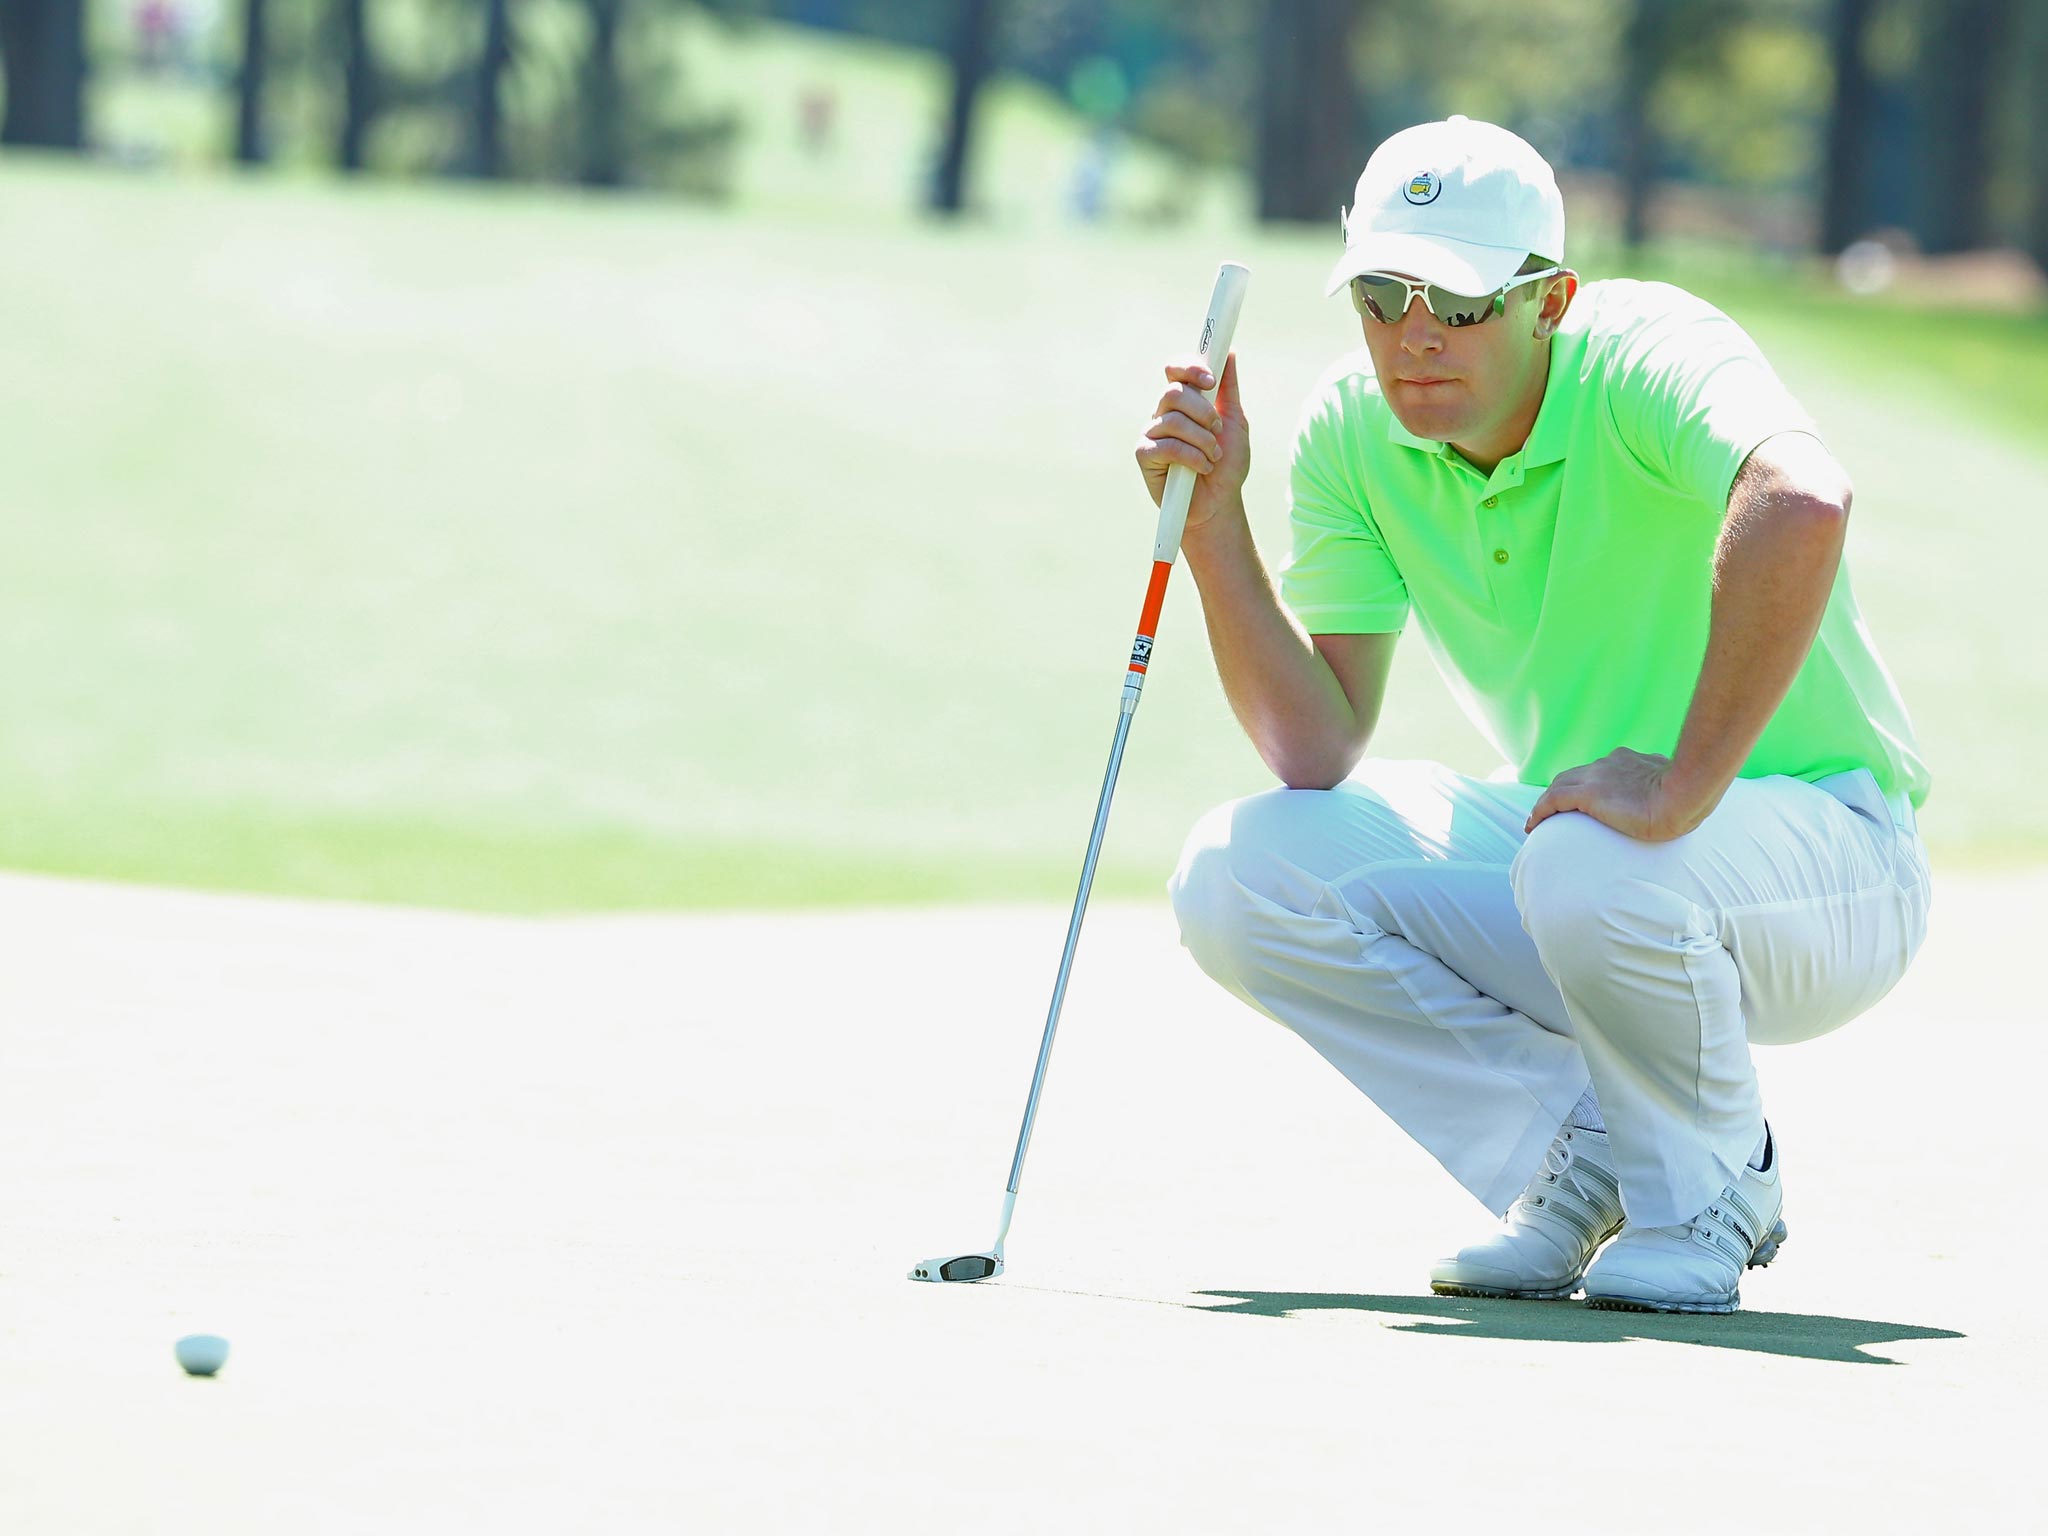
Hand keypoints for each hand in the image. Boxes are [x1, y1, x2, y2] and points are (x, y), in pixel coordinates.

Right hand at [1133, 352, 1249, 533]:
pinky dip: (1192, 457)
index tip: (1211, 380)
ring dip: (1203, 440)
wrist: (1219, 503)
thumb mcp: (1236, 423)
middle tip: (1218, 429)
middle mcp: (1164, 413)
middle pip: (1174, 392)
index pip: (1176, 369)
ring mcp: (1152, 432)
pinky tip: (1202, 468)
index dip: (1190, 368)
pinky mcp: (1144, 454)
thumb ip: (1229, 390)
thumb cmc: (1227, 465)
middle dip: (1203, 411)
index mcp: (1184, 401)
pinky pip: (1167, 445)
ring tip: (1213, 456)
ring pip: (1174, 420)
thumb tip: (1230, 353)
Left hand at [1525, 748, 1717, 841]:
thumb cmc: (1690, 798)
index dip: (1584, 784)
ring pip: (1558, 786)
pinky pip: (1553, 800)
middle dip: (1559, 791)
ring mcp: (1598, 776)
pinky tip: (1532, 826)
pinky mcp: (1590, 793)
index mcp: (1630, 761)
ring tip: (1536, 822)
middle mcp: (1610, 763)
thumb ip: (1666, 789)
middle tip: (1550, 812)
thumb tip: (1676, 802)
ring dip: (1545, 803)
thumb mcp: (1676, 789)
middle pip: (1572, 775)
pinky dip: (1540, 811)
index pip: (1598, 771)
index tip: (1579, 800)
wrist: (1688, 795)